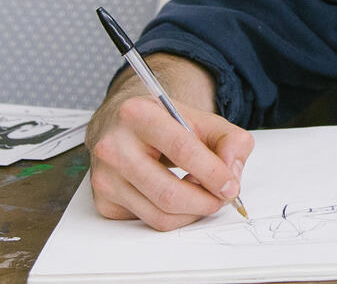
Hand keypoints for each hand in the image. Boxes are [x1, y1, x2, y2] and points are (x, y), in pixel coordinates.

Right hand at [85, 53, 254, 230]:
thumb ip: (230, 140)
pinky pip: (148, 222)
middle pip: (168, 193)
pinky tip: (178, 195)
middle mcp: (113, 146)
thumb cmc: (163, 122)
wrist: (123, 125)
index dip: (212, 173)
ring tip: (203, 195)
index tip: (231, 187)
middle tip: (222, 197)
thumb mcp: (201, 119)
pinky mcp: (104, 201)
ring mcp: (105, 177)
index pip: (182, 150)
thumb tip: (232, 175)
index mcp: (138, 114)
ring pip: (160, 215)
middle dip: (205, 202)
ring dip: (192, 212)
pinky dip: (173, 216)